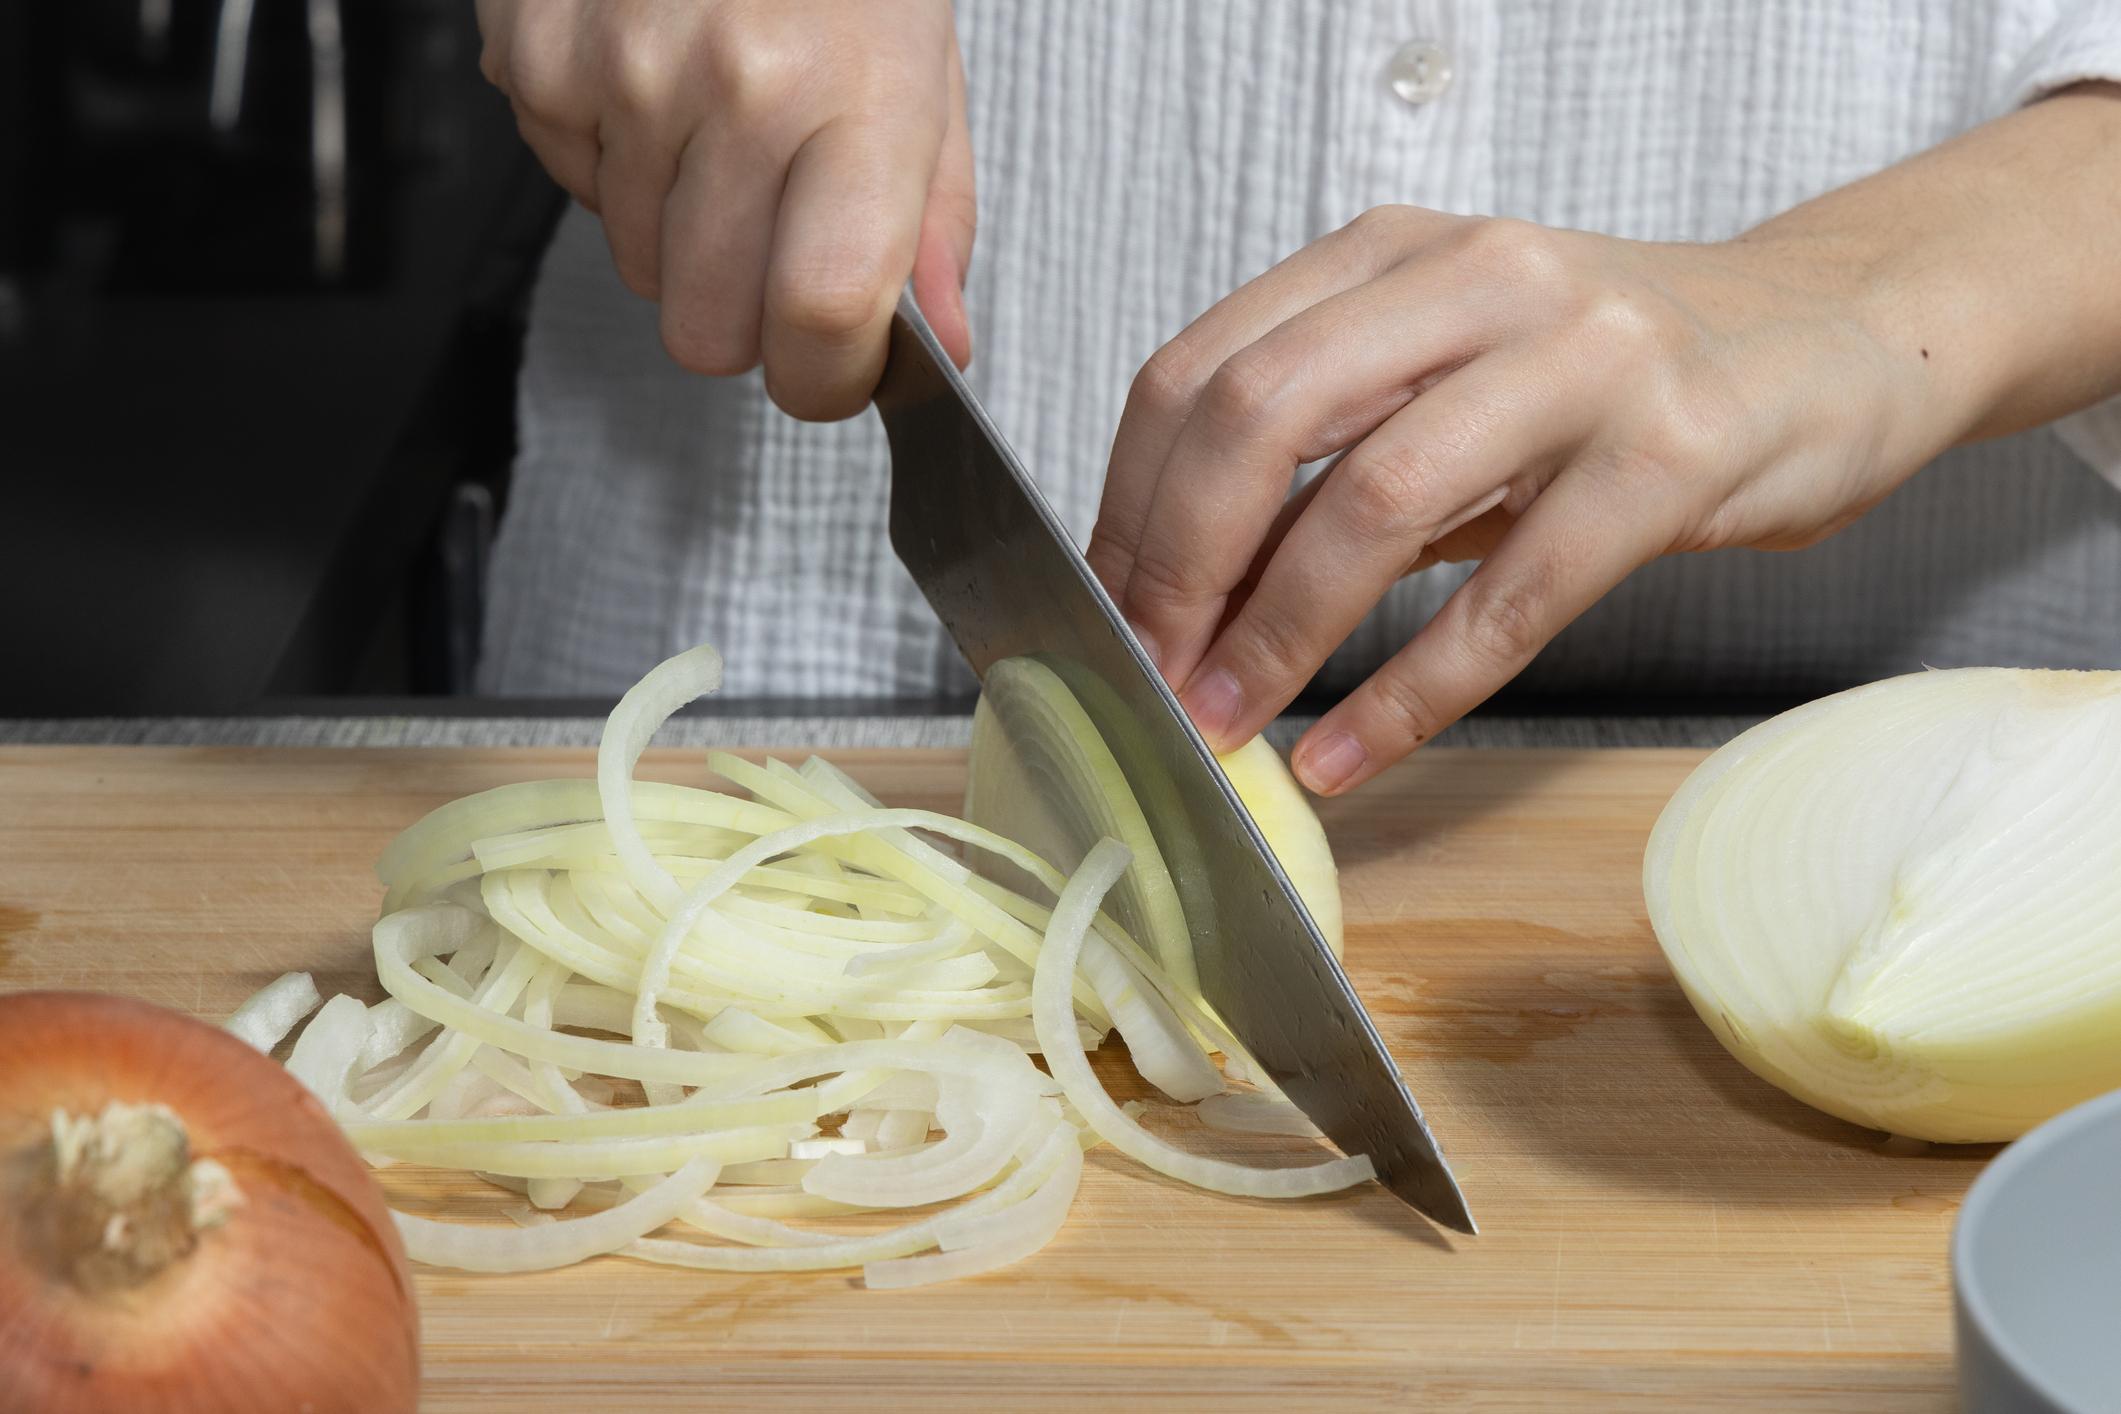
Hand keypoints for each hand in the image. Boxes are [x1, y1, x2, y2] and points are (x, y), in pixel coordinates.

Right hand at [475, 0, 973, 418]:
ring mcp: (626, 71)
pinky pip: (568, 185)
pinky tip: (655, 85)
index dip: (823, 380)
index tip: (831, 369)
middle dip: (741, 315)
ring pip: (635, 267)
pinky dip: (609, 158)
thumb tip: (936, 346)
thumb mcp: (925, 82)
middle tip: (771, 235)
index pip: (821, 319)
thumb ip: (934, 229)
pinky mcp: (539, 55)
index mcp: (857, 103)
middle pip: (708, 332)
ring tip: (715, 128)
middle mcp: (739, 88)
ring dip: (674, 227)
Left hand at [1085, 207, 1950, 793]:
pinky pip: (1514, 595)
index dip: (1132, 505)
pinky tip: (1349, 753)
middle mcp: (1476, 277)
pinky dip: (1411, 691)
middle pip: (1262, 414)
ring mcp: (1583, 356)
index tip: (1105, 611)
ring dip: (1279, 634)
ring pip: (1377, 497)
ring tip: (1227, 725)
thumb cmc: (1612, 377)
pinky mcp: (1676, 449)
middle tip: (1151, 675)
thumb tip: (1182, 594)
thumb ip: (1327, 460)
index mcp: (1394, 254)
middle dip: (1181, 565)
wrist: (1830, 340)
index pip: (1204, 369)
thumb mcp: (1448, 381)